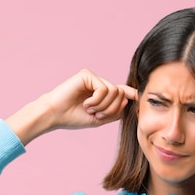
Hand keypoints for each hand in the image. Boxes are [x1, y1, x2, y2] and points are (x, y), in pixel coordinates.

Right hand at [6, 69, 137, 144]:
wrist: (55, 115)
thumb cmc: (73, 117)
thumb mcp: (99, 119)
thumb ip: (114, 111)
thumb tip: (128, 99)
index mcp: (102, 94)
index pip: (121, 91)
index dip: (131, 93)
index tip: (139, 95)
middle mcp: (99, 83)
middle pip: (120, 94)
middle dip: (111, 108)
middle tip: (96, 115)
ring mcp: (93, 78)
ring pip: (113, 92)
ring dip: (103, 106)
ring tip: (89, 109)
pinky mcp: (87, 75)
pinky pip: (103, 89)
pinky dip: (97, 101)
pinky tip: (86, 104)